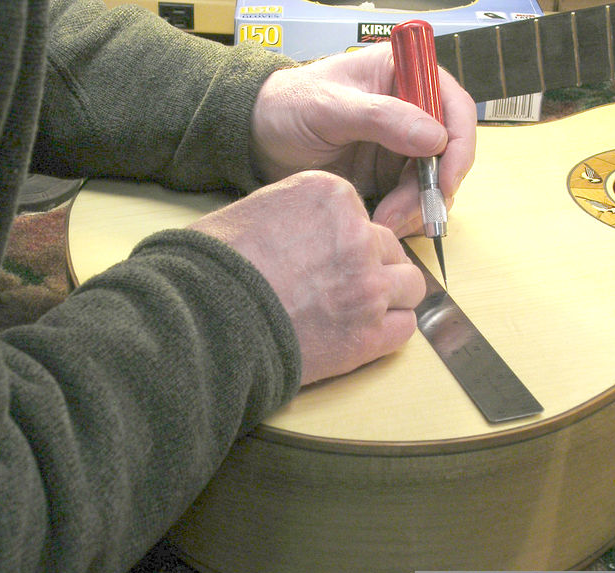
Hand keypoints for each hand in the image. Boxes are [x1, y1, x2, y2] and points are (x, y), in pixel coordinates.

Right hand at [189, 170, 425, 384]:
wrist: (203, 319)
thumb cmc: (216, 265)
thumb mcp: (257, 210)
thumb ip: (301, 212)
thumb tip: (312, 231)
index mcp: (332, 196)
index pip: (364, 217)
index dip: (348, 240)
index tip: (329, 257)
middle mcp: (358, 235)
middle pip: (391, 250)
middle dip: (373, 266)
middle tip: (342, 285)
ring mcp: (368, 286)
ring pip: (410, 286)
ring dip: (390, 296)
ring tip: (356, 310)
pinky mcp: (368, 334)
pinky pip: (406, 327)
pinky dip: (390, 329)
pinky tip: (364, 332)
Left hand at [250, 42, 475, 238]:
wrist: (259, 137)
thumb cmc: (289, 106)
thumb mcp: (331, 108)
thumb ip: (382, 118)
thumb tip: (436, 139)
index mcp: (404, 76)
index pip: (453, 107)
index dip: (458, 146)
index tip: (445, 180)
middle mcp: (411, 111)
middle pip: (449, 154)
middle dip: (432, 189)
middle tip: (405, 215)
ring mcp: (402, 146)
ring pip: (434, 183)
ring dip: (417, 209)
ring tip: (383, 223)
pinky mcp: (389, 177)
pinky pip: (413, 202)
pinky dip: (404, 218)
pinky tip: (381, 225)